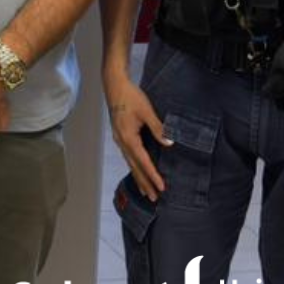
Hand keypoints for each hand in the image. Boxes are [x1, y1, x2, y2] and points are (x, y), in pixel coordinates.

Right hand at [105, 70, 170, 201]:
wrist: (114, 86)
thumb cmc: (130, 97)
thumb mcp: (146, 111)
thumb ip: (158, 128)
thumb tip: (169, 142)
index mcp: (128, 138)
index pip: (143, 162)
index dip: (153, 175)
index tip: (162, 187)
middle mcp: (122, 142)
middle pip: (135, 167)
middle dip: (145, 183)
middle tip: (154, 198)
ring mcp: (119, 139)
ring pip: (130, 163)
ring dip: (139, 177)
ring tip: (146, 191)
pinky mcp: (120, 135)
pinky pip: (128, 156)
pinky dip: (134, 167)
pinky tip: (137, 169)